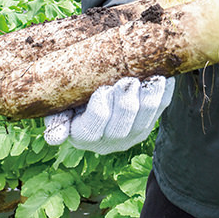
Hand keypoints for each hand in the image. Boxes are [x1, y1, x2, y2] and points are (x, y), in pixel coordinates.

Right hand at [43, 75, 174, 152]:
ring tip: (150, 80)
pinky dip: (164, 92)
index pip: (91, 131)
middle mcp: (109, 140)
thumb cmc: (72, 96)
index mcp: (83, 136)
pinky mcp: (149, 121)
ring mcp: (132, 133)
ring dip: (149, 99)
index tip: (102, 89)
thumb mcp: (60, 107)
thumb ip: (56, 118)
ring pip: (145, 121)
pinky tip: (164, 77)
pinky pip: (161, 108)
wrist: (97, 90)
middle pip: (121, 129)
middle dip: (126, 104)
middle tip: (127, 81)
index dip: (99, 111)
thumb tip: (54, 139)